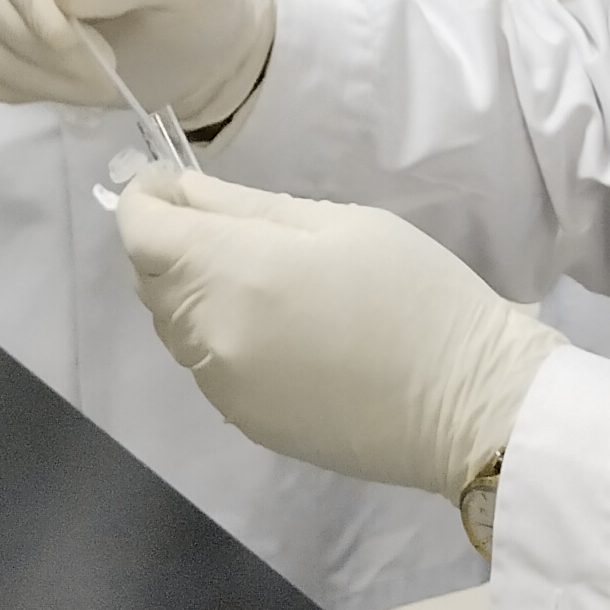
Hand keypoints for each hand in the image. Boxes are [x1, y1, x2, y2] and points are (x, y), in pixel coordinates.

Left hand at [117, 171, 562, 499]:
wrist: (468, 403)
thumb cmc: (417, 293)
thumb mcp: (342, 222)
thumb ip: (247, 207)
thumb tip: (180, 193)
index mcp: (234, 272)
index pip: (141, 232)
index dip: (147, 201)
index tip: (174, 187)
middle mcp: (210, 334)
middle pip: (152, 281)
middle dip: (173, 246)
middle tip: (234, 228)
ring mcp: (222, 386)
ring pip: (176, 326)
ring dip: (196, 295)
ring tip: (267, 283)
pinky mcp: (243, 421)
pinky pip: (208, 365)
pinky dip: (223, 338)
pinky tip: (285, 333)